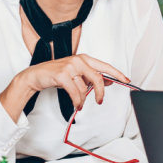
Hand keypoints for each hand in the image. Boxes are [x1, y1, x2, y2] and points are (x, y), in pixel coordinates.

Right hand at [0, 54, 129, 121]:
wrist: (36, 75)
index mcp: (85, 58)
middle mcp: (79, 60)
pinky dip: (77, 101)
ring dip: (83, 99)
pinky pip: (75, 92)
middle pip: (98, 78)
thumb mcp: (76, 74)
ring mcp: (70, 66)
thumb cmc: (57, 74)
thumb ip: (91, 77)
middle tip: (100, 101)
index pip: (105, 66)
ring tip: (79, 103)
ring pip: (85, 88)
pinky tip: (76, 104)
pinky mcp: (62, 74)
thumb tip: (109, 81)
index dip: (117, 73)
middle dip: (101, 92)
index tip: (127, 80)